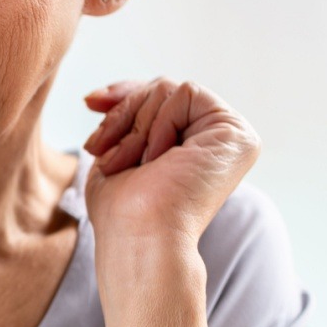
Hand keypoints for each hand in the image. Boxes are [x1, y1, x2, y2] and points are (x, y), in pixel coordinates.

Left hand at [81, 78, 260, 253]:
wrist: (138, 236)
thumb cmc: (121, 211)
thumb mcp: (113, 155)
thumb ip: (119, 124)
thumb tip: (97, 98)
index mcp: (191, 146)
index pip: (157, 99)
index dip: (122, 95)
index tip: (89, 102)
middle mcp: (216, 139)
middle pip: (160, 89)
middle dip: (123, 115)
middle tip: (102, 150)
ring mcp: (230, 136)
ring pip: (168, 89)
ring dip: (135, 128)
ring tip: (130, 165)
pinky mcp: (237, 134)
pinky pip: (185, 93)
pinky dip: (158, 124)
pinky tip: (158, 159)